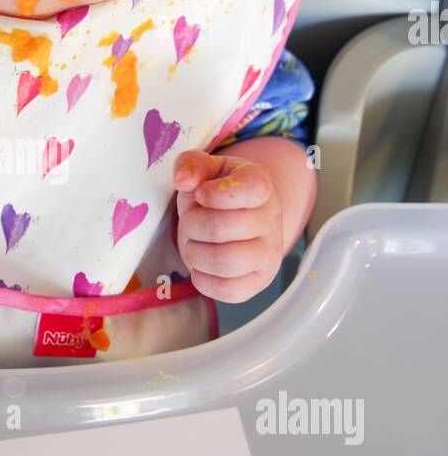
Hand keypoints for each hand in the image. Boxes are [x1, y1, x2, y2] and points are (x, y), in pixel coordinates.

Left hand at [173, 148, 283, 302]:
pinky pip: (227, 291)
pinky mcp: (259, 282)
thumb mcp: (206, 170)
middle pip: (219, 228)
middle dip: (191, 225)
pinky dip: (203, 279)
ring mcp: (269, 254)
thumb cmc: (217, 193)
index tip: (200, 194)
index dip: (213, 194)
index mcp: (262, 185)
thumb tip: (184, 180)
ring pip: (222, 261)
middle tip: (190, 223)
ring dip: (194, 253)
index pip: (247, 189)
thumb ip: (192, 164)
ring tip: (194, 244)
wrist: (237, 219)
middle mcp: (272, 220)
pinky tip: (201, 265)